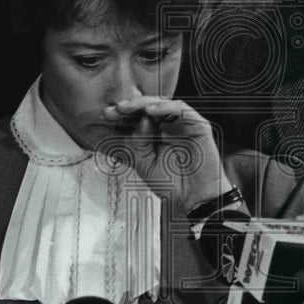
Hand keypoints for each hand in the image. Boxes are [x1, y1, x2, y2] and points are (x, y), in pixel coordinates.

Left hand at [100, 96, 231, 213]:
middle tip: (115, 109)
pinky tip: (150, 111)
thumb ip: (138, 142)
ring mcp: (183, 124)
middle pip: (147, 108)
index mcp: (154, 134)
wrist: (194, 200)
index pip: (136, 118)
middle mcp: (168, 126)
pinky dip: (165, 107)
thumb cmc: (172, 184)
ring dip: (143, 104)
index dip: (121, 116)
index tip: (105, 115)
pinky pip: (181, 110)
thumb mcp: (143, 163)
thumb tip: (139, 120)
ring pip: (163, 104)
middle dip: (129, 107)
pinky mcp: (198, 125)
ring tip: (127, 108)